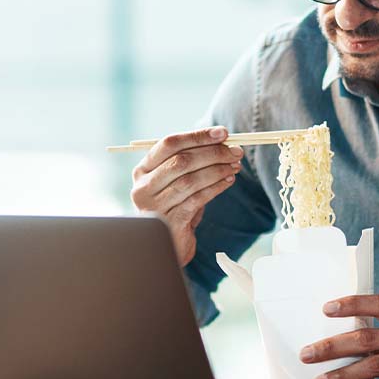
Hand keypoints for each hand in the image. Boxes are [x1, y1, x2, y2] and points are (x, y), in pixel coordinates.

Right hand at [129, 126, 243, 266]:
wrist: (167, 246)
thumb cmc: (174, 206)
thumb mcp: (176, 181)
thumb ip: (191, 161)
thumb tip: (223, 140)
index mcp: (142, 170)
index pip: (169, 144)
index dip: (197, 136)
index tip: (223, 132)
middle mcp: (143, 187)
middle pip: (181, 161)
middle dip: (213, 153)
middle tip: (236, 151)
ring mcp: (153, 207)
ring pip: (190, 180)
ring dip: (217, 170)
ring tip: (235, 166)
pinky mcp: (168, 223)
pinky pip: (196, 200)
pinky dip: (215, 188)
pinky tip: (228, 181)